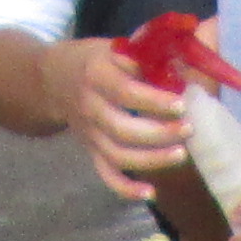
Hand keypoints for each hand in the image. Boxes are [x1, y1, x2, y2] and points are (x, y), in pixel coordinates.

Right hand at [55, 37, 192, 200]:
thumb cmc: (94, 61)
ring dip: (151, 160)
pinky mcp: (91, 152)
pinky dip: (126, 189)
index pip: (125, 91)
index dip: (154, 101)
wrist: (53, 81)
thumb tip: (181, 55)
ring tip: (181, 154)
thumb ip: (142, 53)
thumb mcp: (112, 47)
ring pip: (118, 156)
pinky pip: (107, 176)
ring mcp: (89, 134)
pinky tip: (150, 193)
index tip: (181, 103)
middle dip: (159, 133)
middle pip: (122, 129)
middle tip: (188, 129)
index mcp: (96, 75)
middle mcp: (90, 107)